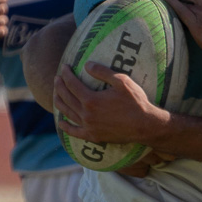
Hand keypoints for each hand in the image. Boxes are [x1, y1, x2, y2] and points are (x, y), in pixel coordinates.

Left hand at [54, 62, 169, 148]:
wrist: (145, 126)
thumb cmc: (136, 102)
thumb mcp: (122, 81)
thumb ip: (103, 72)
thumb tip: (86, 65)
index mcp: (91, 100)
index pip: (72, 84)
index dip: (66, 74)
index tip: (65, 67)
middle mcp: (86, 114)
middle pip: (66, 98)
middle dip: (60, 86)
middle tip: (57, 78)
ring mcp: (89, 127)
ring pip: (67, 113)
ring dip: (59, 102)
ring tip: (56, 94)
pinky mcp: (93, 136)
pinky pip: (75, 132)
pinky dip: (66, 127)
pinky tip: (61, 122)